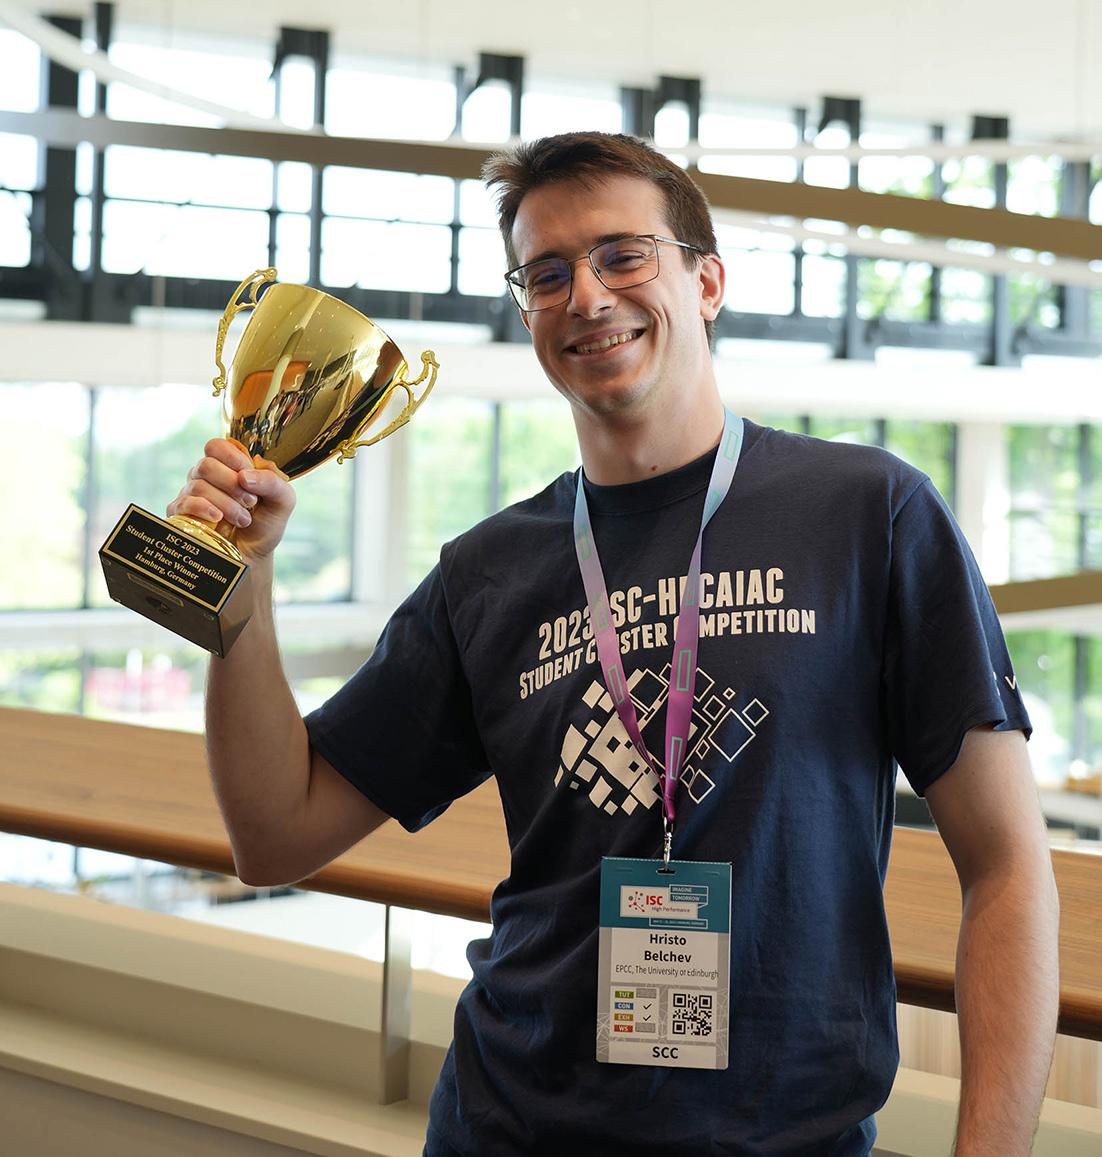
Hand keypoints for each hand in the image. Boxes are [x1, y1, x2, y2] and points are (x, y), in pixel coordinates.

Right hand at [167, 438, 295, 564]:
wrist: (254, 555)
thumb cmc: (266, 524)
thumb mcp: (282, 501)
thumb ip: (273, 482)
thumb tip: (244, 476)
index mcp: (227, 466)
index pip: (216, 446)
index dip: (232, 458)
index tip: (248, 477)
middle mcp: (205, 477)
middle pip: (206, 465)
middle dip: (232, 484)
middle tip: (250, 502)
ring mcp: (191, 494)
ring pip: (198, 486)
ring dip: (226, 504)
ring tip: (244, 520)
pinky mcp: (181, 515)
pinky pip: (184, 504)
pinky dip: (203, 509)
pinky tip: (218, 519)